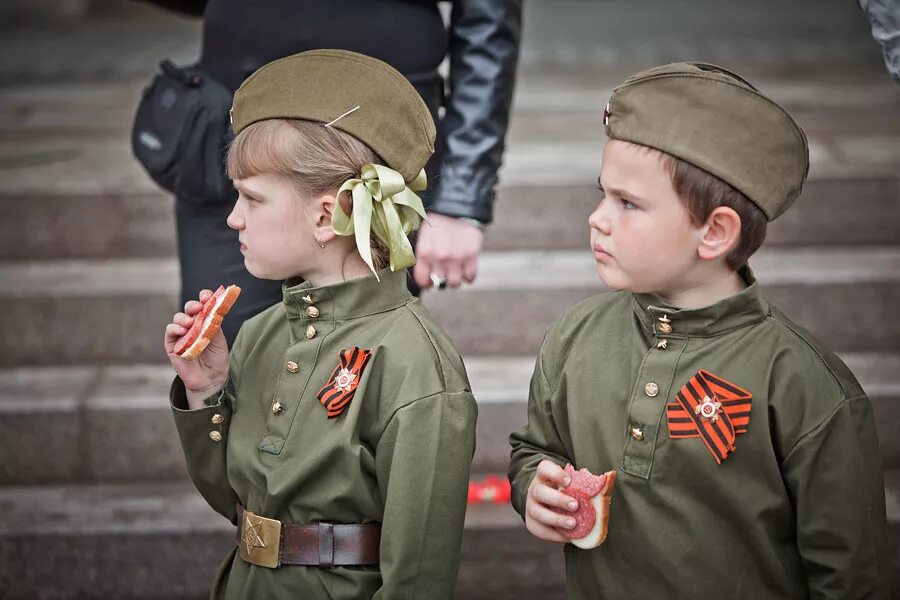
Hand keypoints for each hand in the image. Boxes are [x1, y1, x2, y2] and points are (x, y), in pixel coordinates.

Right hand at [164, 289, 228, 408]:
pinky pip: (170, 331)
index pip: (203, 305)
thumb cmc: (217, 360)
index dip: (204, 298)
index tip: (207, 295)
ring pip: (178, 318)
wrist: (211, 380)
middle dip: (193, 305)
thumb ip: (214, 326)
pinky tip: (183, 330)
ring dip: (184, 317)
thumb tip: (211, 310)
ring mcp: (182, 335)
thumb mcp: (219, 341)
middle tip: (199, 308)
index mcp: (206, 321)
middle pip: (189, 309)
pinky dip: (175, 328)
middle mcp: (193, 326)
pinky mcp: (172, 345)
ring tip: (191, 322)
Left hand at [413, 213, 483, 288]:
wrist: (458, 205)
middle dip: (442, 278)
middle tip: (445, 271)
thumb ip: (423, 253)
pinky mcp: (472, 256)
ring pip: (455, 283)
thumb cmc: (440, 219)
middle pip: (440, 282)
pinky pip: (470, 277)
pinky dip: (469, 276)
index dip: (426, 283)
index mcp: (425, 252)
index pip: (422, 280)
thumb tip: (424, 269)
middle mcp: (439, 258)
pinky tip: (466, 269)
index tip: (430, 281)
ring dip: (456, 279)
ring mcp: (456, 258)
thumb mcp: (424, 235)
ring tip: (456, 272)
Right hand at [525, 460, 578, 542]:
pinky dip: (554, 535)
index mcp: (544, 475)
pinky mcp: (531, 522)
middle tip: (575, 505)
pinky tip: (568, 537)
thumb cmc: (565, 491)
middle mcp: (534, 489)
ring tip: (573, 524)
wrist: (548, 502)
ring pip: (537, 512)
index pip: (544, 469)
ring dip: (556, 519)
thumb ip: (582, 484)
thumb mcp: (571, 483)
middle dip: (557, 499)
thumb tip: (604, 486)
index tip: (569, 481)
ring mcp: (530, 506)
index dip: (555, 473)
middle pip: (539, 492)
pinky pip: (540, 530)